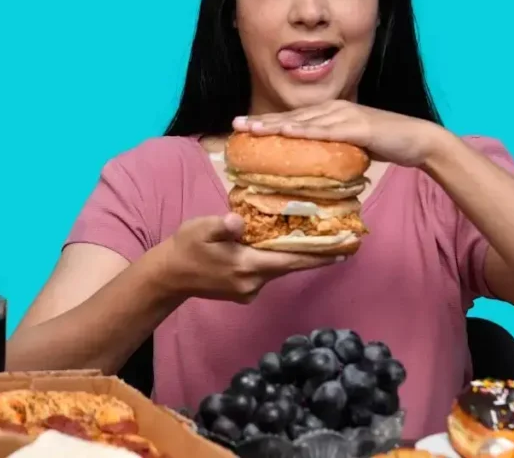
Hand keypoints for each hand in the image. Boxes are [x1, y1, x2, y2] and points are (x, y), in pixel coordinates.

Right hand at [157, 213, 340, 303]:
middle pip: (290, 266)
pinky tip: (280, 247)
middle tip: (343, 244)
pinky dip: (276, 261)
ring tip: (315, 239)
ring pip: (278, 269)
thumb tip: (239, 222)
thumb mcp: (200, 229)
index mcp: (246, 266)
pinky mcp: (244, 291)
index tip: (344, 251)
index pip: (290, 261)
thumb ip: (222, 225)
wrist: (169, 276)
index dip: (318, 256)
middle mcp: (253, 283)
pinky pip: (266, 272)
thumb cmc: (186, 247)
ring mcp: (249, 290)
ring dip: (294, 256)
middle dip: (315, 256)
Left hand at [232, 100, 446, 167]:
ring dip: (276, 125)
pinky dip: (305, 131)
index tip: (244, 127)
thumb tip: (313, 165)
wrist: (419, 140)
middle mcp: (335, 110)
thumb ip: (332, 151)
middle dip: (263, 121)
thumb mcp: (352, 147)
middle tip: (236, 125)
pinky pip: (327, 130)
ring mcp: (346, 116)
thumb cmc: (387, 144)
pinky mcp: (358, 127)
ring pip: (304, 121)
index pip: (294, 119)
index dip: (269, 122)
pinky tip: (287, 133)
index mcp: (331, 113)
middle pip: (292, 116)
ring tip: (252, 129)